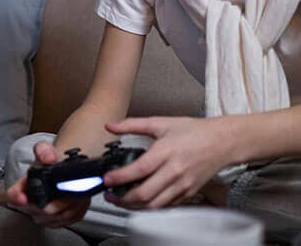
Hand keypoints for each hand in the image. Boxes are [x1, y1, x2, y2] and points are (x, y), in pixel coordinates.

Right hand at [6, 140, 90, 228]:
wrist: (61, 168)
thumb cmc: (50, 162)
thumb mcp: (45, 150)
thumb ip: (44, 150)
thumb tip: (49, 158)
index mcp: (23, 186)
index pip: (13, 195)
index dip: (17, 197)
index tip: (23, 198)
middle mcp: (30, 203)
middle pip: (40, 210)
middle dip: (56, 202)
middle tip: (68, 190)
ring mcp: (43, 214)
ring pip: (56, 217)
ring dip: (69, 206)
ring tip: (74, 193)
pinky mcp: (57, 221)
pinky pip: (68, 220)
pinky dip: (76, 210)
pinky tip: (76, 199)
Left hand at [102, 116, 232, 208]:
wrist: (222, 141)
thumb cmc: (193, 131)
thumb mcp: (160, 122)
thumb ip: (132, 124)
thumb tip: (110, 126)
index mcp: (166, 152)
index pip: (139, 170)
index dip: (120, 177)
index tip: (106, 179)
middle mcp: (174, 171)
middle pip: (145, 194)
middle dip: (123, 198)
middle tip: (109, 194)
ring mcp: (183, 185)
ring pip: (155, 205)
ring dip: (135, 206)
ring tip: (120, 200)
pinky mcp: (188, 193)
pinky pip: (167, 206)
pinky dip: (151, 207)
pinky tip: (140, 201)